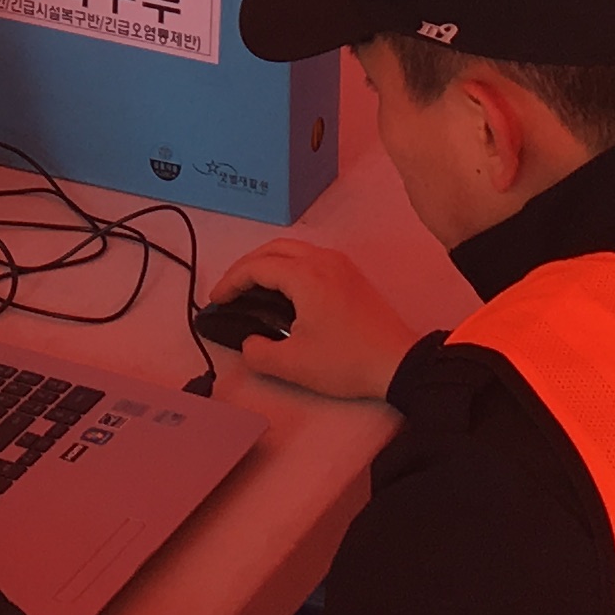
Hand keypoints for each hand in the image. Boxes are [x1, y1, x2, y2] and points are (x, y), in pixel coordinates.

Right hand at [206, 239, 416, 401]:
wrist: (398, 362)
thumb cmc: (345, 361)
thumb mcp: (293, 365)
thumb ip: (258, 353)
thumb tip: (249, 341)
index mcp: (305, 275)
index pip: (256, 267)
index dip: (230, 282)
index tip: (216, 301)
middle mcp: (322, 259)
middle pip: (272, 249)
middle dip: (245, 267)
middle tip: (230, 291)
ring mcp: (340, 263)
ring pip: (292, 249)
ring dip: (267, 263)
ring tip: (252, 288)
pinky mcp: (351, 274)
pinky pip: (309, 257)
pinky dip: (287, 266)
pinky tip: (284, 289)